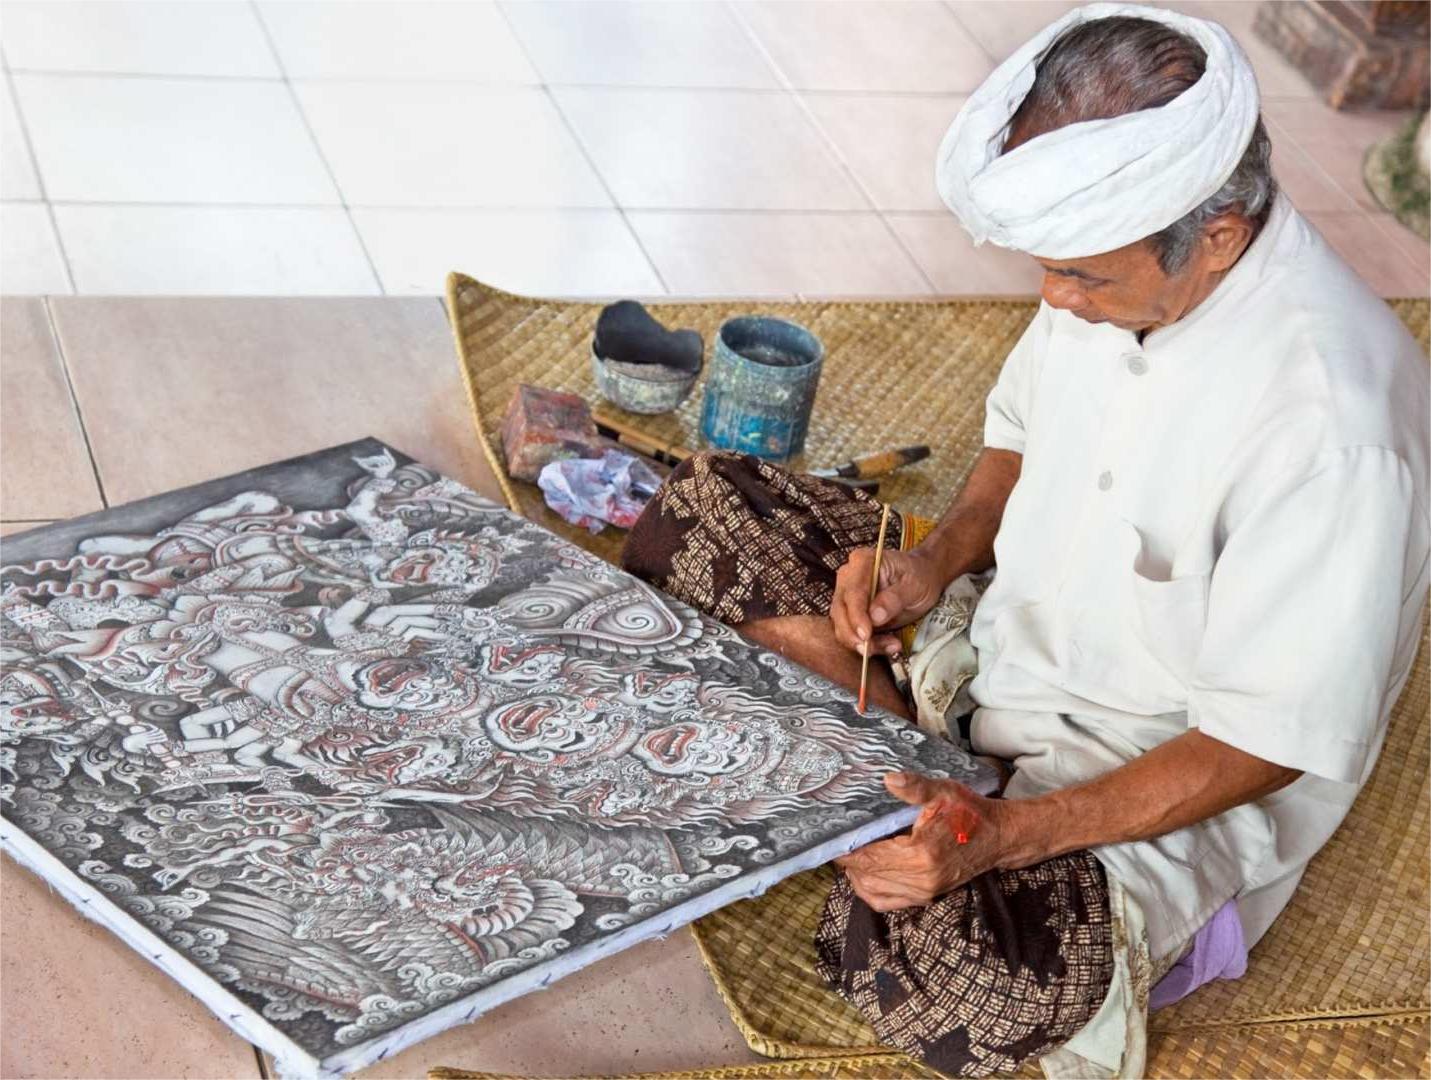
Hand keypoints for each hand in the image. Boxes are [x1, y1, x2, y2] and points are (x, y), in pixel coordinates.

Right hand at [830, 546, 947, 656]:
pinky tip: (889, 645)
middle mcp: (848, 577)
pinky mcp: (851, 613)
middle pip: (840, 610)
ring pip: (842, 625)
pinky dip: (868, 644)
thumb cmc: (920, 575)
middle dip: (854, 634)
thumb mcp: (914, 585)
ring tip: (891, 646)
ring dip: (863, 642)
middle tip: (871, 649)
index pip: (853, 592)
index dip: (856, 616)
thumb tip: (875, 616)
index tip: (865, 634)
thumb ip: (894, 599)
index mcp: (862, 562)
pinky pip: (851, 633)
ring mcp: (847, 595)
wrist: (923, 577)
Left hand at [834, 772, 1004, 911]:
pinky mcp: (926, 896)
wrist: (998, 837)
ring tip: (848, 853)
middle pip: (867, 874)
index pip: (870, 856)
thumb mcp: (944, 791)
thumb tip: (888, 779)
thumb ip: (914, 787)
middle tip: (835, 842)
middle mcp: (921, 879)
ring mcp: (923, 891)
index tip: (831, 837)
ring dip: (856, 874)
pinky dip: (869, 889)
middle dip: (847, 860)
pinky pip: (886, 901)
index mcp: (921, 854)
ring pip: (872, 890)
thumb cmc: (970, 812)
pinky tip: (863, 872)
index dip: (847, 848)